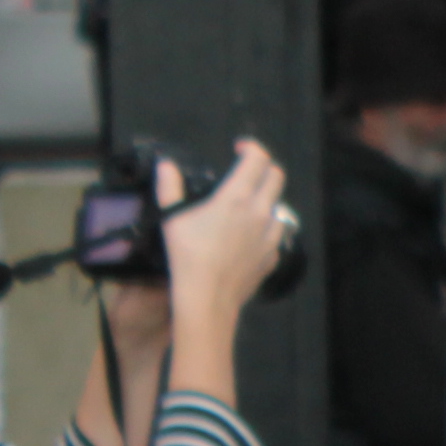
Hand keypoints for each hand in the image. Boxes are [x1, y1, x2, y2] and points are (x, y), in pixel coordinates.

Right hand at [156, 140, 287, 340]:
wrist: (208, 297)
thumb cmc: (188, 255)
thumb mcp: (172, 217)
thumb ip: (170, 187)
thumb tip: (166, 166)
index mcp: (238, 197)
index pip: (258, 159)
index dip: (252, 147)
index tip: (240, 148)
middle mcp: (261, 212)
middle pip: (277, 176)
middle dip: (263, 168)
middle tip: (246, 172)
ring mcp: (272, 235)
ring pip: (279, 206)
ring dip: (266, 200)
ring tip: (245, 207)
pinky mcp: (274, 255)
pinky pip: (275, 234)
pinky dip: (265, 229)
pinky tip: (248, 237)